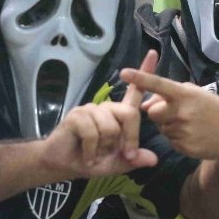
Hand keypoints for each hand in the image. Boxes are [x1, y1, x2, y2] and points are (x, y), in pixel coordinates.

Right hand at [42, 52, 159, 176]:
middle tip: (122, 155)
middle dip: (130, 138)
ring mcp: (91, 109)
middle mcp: (107, 108)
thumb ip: (135, 160)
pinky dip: (92, 150)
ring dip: (105, 147)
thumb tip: (154, 159)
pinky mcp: (77, 115)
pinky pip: (93, 133)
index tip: (154, 53)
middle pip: (130, 114)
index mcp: (119, 115)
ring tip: (96, 153)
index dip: (144, 72)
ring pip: (111, 127)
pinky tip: (86, 155)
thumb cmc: (92, 161)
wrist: (63, 166)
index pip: (135, 91)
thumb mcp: (118, 163)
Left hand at [121, 51, 218, 161]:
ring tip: (191, 125)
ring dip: (170, 126)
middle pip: (152, 112)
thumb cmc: (216, 109)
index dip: (140, 78)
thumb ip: (171, 96)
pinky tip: (194, 135)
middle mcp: (181, 112)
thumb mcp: (197, 95)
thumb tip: (145, 104)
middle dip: (159, 112)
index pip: (158, 85)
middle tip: (177, 112)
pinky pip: (170, 140)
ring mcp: (182, 131)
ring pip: (162, 128)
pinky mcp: (183, 147)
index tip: (123, 72)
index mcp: (185, 95)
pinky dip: (178, 138)